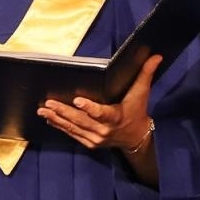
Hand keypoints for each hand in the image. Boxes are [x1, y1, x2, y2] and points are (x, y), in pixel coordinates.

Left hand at [39, 53, 160, 151]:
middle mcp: (104, 130)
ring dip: (57, 118)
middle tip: (49, 103)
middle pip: (81, 120)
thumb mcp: (142, 92)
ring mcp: (95, 138)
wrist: (136, 136)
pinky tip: (49, 118)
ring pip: (73, 128)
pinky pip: (72, 134)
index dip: (89, 108)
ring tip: (43, 110)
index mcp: (116, 117)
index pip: (101, 113)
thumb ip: (146, 74)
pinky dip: (60, 126)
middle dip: (63, 112)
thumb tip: (156, 56)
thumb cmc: (137, 110)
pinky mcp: (89, 142)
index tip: (77, 100)